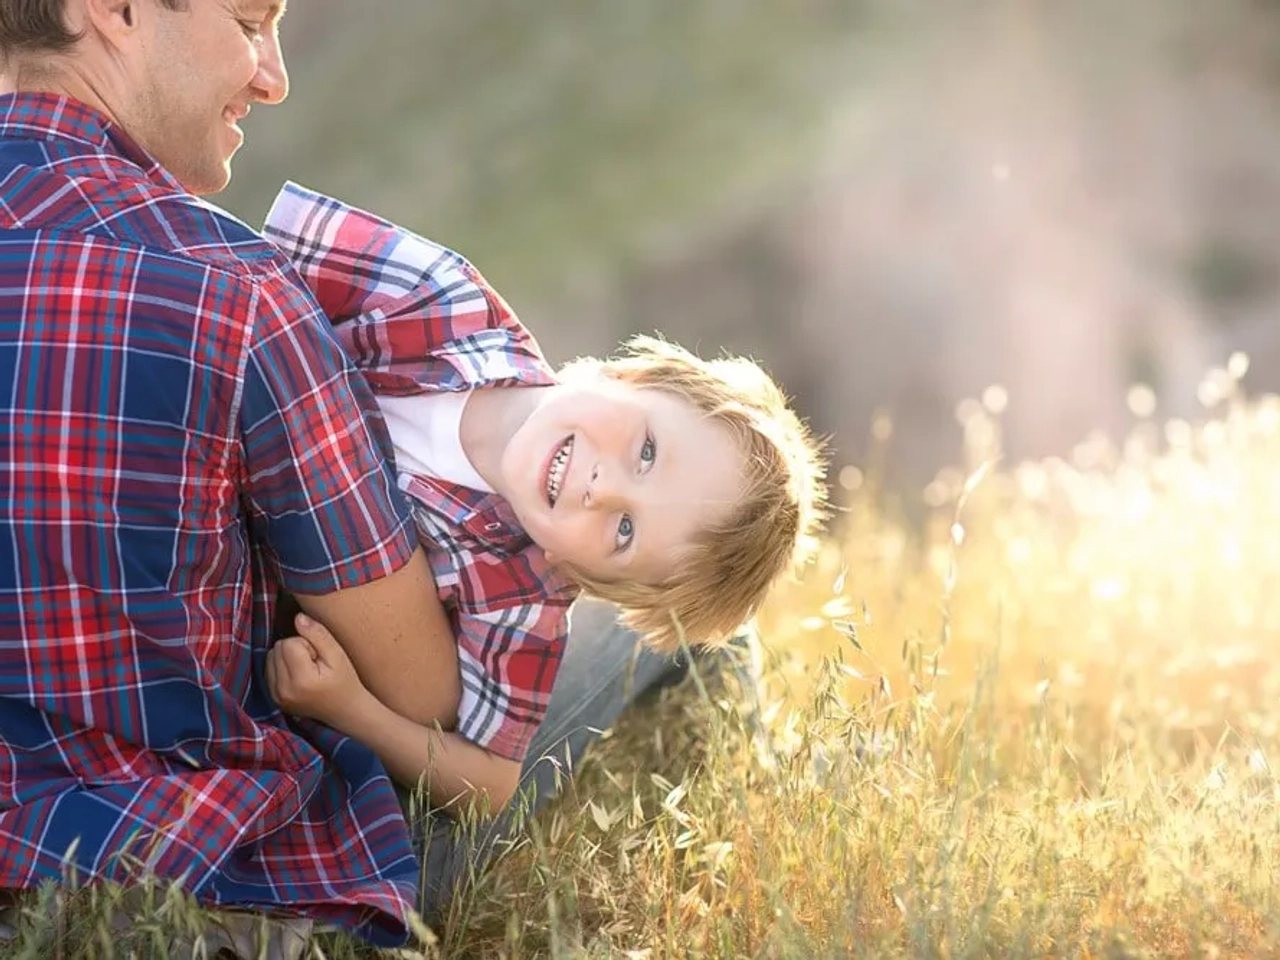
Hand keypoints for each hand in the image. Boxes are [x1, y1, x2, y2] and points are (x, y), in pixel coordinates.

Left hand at [266, 613, 369, 729]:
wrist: (345, 711)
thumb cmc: (345, 681)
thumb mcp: (338, 655)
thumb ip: (318, 634)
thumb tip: (298, 618)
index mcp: (301, 680)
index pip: (289, 643)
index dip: (306, 643)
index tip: (319, 657)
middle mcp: (284, 690)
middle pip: (277, 648)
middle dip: (296, 649)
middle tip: (314, 663)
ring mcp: (277, 696)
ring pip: (271, 656)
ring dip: (287, 657)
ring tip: (307, 669)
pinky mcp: (274, 698)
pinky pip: (269, 669)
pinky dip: (282, 667)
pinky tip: (298, 675)